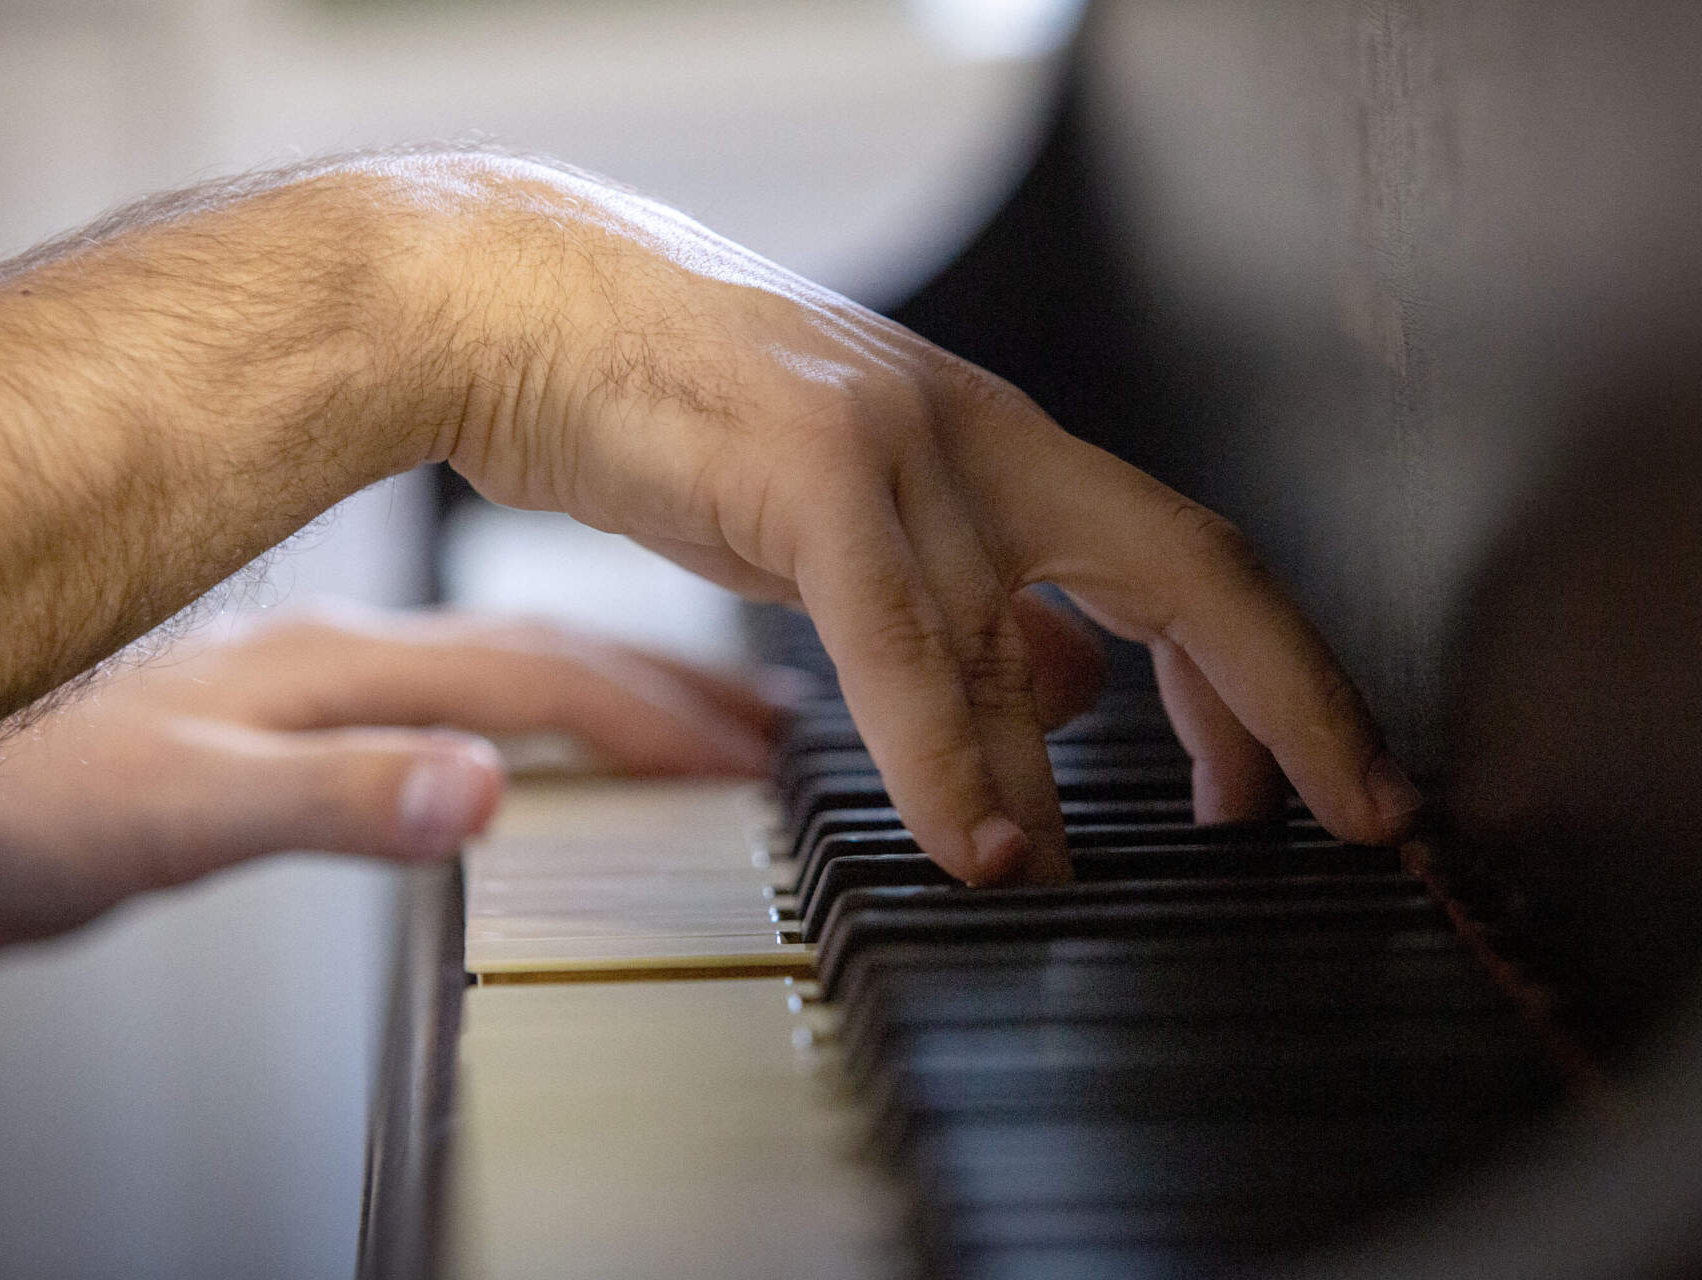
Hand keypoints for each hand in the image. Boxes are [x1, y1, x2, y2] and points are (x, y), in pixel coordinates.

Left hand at [0, 608, 780, 948]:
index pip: (536, 679)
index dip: (654, 713)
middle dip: (667, 685)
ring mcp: (318, 682)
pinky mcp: (289, 720)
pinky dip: (529, 718)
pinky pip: (449, 703)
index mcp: (338, 665)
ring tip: (700, 711)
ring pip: (502, 668)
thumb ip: (337, 799)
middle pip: (543, 656)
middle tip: (770, 713)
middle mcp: (341, 656)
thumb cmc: (13, 806)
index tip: (752, 747)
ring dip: (611, 688)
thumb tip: (484, 789)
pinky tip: (542, 738)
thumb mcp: (184, 816)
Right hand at [421, 156, 1422, 882]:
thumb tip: (1057, 697)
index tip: (1322, 774)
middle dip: (1286, 699)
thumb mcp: (843, 515)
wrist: (518, 299)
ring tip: (1061, 890)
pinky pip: (899, 641)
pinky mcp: (807, 467)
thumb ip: (957, 604)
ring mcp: (897, 443)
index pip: (1185, 561)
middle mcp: (974, 436)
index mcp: (992, 445)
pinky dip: (939, 758)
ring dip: (1051, 791)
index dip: (1274, 674)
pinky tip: (964, 842)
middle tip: (1344, 815)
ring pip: (1018, 639)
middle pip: (1185, 567)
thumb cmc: (668, 403)